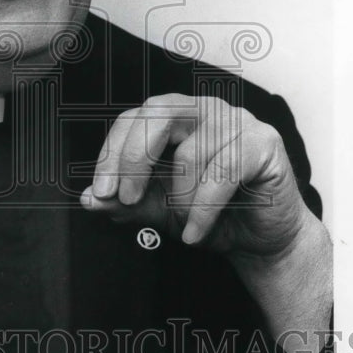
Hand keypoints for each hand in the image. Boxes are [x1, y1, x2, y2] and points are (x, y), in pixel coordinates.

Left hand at [80, 93, 305, 255]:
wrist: (262, 242)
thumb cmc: (212, 217)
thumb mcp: (160, 211)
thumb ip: (126, 203)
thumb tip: (88, 198)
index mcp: (176, 115)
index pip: (134, 117)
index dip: (113, 152)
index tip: (100, 190)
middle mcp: (205, 109)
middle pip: (158, 115)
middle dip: (135, 159)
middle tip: (127, 198)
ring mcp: (237, 121)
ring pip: (191, 154)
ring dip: (181, 200)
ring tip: (185, 224)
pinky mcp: (264, 142)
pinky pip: (223, 172)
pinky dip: (203, 209)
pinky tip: (196, 232)